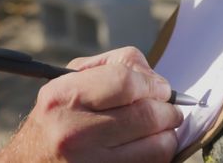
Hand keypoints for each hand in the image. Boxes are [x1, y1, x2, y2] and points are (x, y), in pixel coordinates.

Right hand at [0, 48, 181, 162]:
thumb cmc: (54, 119)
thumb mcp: (66, 84)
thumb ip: (109, 69)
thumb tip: (156, 80)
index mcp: (63, 97)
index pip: (125, 81)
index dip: (153, 83)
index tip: (161, 88)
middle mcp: (73, 131)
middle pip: (146, 113)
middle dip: (168, 110)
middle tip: (168, 109)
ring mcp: (90, 162)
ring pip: (157, 145)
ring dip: (168, 134)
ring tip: (161, 129)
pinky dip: (159, 155)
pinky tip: (149, 147)